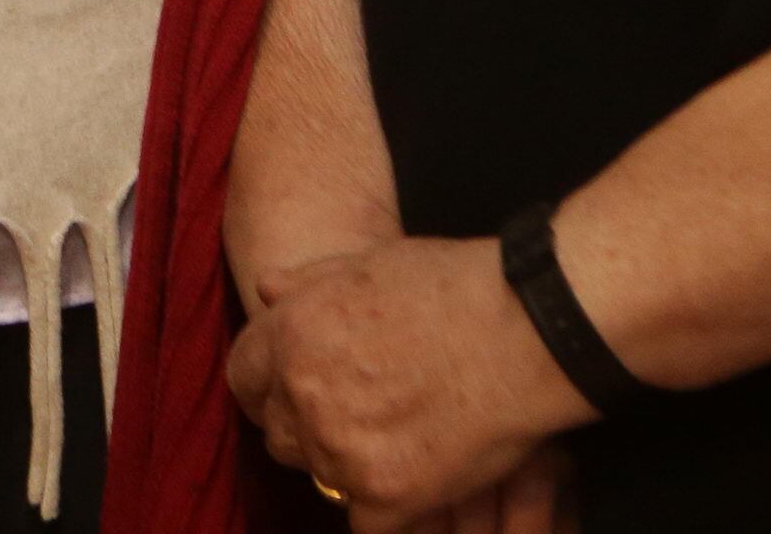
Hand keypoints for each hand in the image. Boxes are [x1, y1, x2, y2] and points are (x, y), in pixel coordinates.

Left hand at [227, 237, 572, 526]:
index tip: (293, 394)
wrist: (526, 330)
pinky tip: (416, 478)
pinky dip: (387, 509)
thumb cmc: (455, 287)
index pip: (243, 377)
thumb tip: (265, 290)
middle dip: (309, 427)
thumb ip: (307, 282)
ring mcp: (342, 449)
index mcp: (293, 332)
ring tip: (397, 439)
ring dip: (348, 464)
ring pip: (320, 476)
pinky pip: (363, 522)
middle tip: (360, 416)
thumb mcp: (369, 263)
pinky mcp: (385, 496)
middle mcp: (304, 392)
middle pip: (278, 433)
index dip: (268, 385)